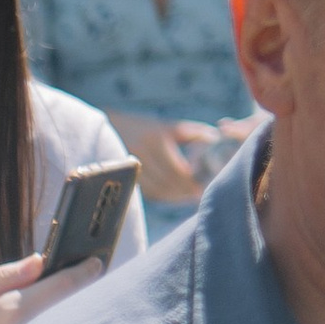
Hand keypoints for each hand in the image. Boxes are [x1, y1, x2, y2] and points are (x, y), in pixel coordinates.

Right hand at [112, 111, 232, 206]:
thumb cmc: (145, 126)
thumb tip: (215, 136)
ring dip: (173, 197)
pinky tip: (172, 197)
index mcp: (156, 138)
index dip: (190, 181)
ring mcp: (130, 165)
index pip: (176, 168)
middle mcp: (142, 151)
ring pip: (156, 189)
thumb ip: (192, 131)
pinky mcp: (124, 176)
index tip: (202, 188)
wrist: (109, 128)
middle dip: (183, 191)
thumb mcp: (168, 125)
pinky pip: (146, 192)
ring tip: (187, 198)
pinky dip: (161, 197)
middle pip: (166, 181)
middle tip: (198, 196)